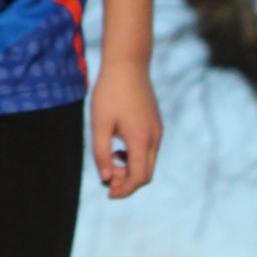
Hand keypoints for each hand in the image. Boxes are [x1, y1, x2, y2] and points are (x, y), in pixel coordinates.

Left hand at [91, 59, 162, 197]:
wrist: (128, 64)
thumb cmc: (109, 93)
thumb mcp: (99, 124)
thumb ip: (101, 153)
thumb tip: (106, 179)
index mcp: (141, 139)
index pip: (138, 178)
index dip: (124, 190)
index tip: (108, 192)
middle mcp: (154, 137)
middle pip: (146, 174)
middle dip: (127, 182)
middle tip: (107, 179)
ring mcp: (157, 130)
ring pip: (148, 163)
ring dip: (131, 169)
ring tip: (110, 161)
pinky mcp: (155, 124)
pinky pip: (149, 150)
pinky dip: (135, 157)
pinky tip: (118, 149)